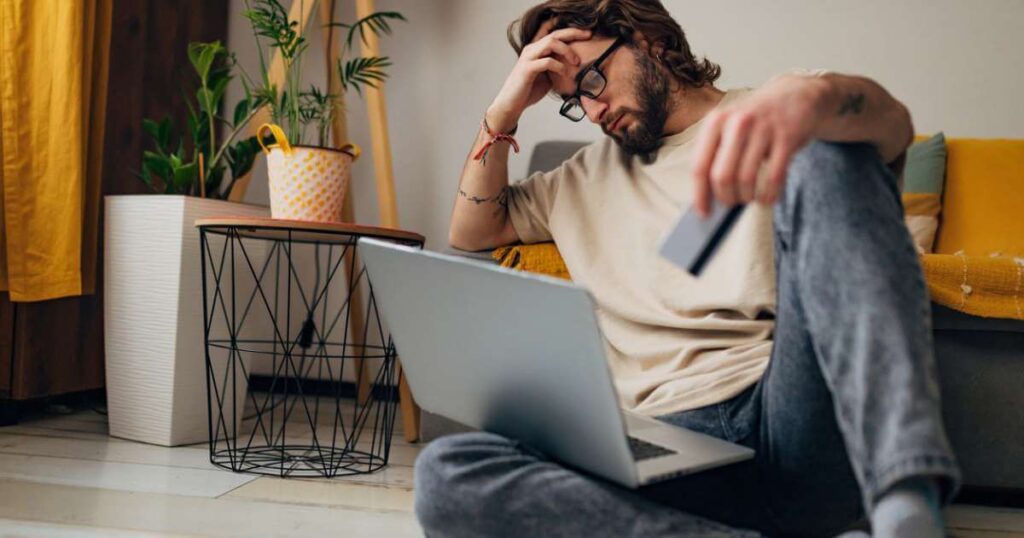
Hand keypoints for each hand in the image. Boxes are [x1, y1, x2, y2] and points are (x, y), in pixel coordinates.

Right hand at [487, 27, 591, 130]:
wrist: (511, 104)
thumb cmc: (529, 90)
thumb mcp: (547, 76)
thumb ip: (557, 68)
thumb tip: (577, 68)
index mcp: (536, 49)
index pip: (555, 34)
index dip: (571, 30)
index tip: (588, 33)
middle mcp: (532, 49)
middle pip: (555, 34)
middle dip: (574, 33)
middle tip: (589, 36)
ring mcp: (528, 58)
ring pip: (550, 43)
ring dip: (567, 50)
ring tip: (576, 61)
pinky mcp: (527, 69)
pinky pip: (547, 62)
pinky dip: (559, 66)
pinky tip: (565, 73)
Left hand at [690, 75, 829, 216]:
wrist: (796, 95)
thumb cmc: (756, 119)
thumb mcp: (729, 126)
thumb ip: (716, 155)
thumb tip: (707, 197)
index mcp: (716, 122)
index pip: (700, 166)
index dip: (700, 194)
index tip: (703, 213)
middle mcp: (737, 123)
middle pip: (722, 177)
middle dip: (726, 198)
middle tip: (731, 204)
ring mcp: (764, 129)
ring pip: (746, 179)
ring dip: (747, 197)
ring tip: (748, 198)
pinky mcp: (787, 138)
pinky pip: (774, 178)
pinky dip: (769, 195)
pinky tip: (767, 198)